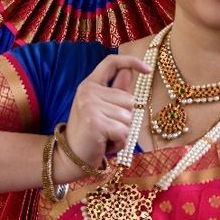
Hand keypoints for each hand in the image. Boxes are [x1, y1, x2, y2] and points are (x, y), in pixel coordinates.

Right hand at [58, 51, 149, 176]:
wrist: (71, 157)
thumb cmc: (92, 134)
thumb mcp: (103, 109)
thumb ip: (117, 90)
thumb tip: (129, 71)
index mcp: (90, 85)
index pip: (111, 63)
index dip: (132, 62)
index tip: (148, 69)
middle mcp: (88, 91)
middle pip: (129, 99)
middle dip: (124, 119)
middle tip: (106, 128)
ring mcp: (90, 105)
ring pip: (128, 117)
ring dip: (122, 132)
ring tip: (105, 136)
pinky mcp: (95, 122)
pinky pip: (123, 131)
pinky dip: (119, 142)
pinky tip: (105, 145)